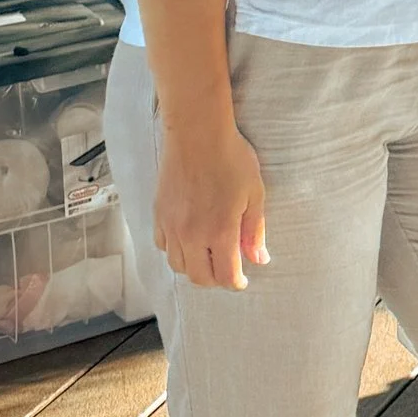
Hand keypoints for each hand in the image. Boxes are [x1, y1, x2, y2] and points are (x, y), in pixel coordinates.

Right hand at [153, 120, 268, 288]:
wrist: (197, 133)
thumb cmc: (230, 158)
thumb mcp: (255, 194)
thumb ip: (254, 231)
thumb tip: (259, 258)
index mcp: (219, 231)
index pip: (226, 275)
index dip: (236, 283)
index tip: (242, 280)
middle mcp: (191, 234)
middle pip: (199, 277)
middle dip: (216, 280)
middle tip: (227, 271)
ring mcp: (171, 225)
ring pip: (178, 265)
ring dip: (194, 268)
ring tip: (208, 257)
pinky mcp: (158, 214)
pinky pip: (162, 245)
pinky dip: (175, 251)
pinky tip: (187, 241)